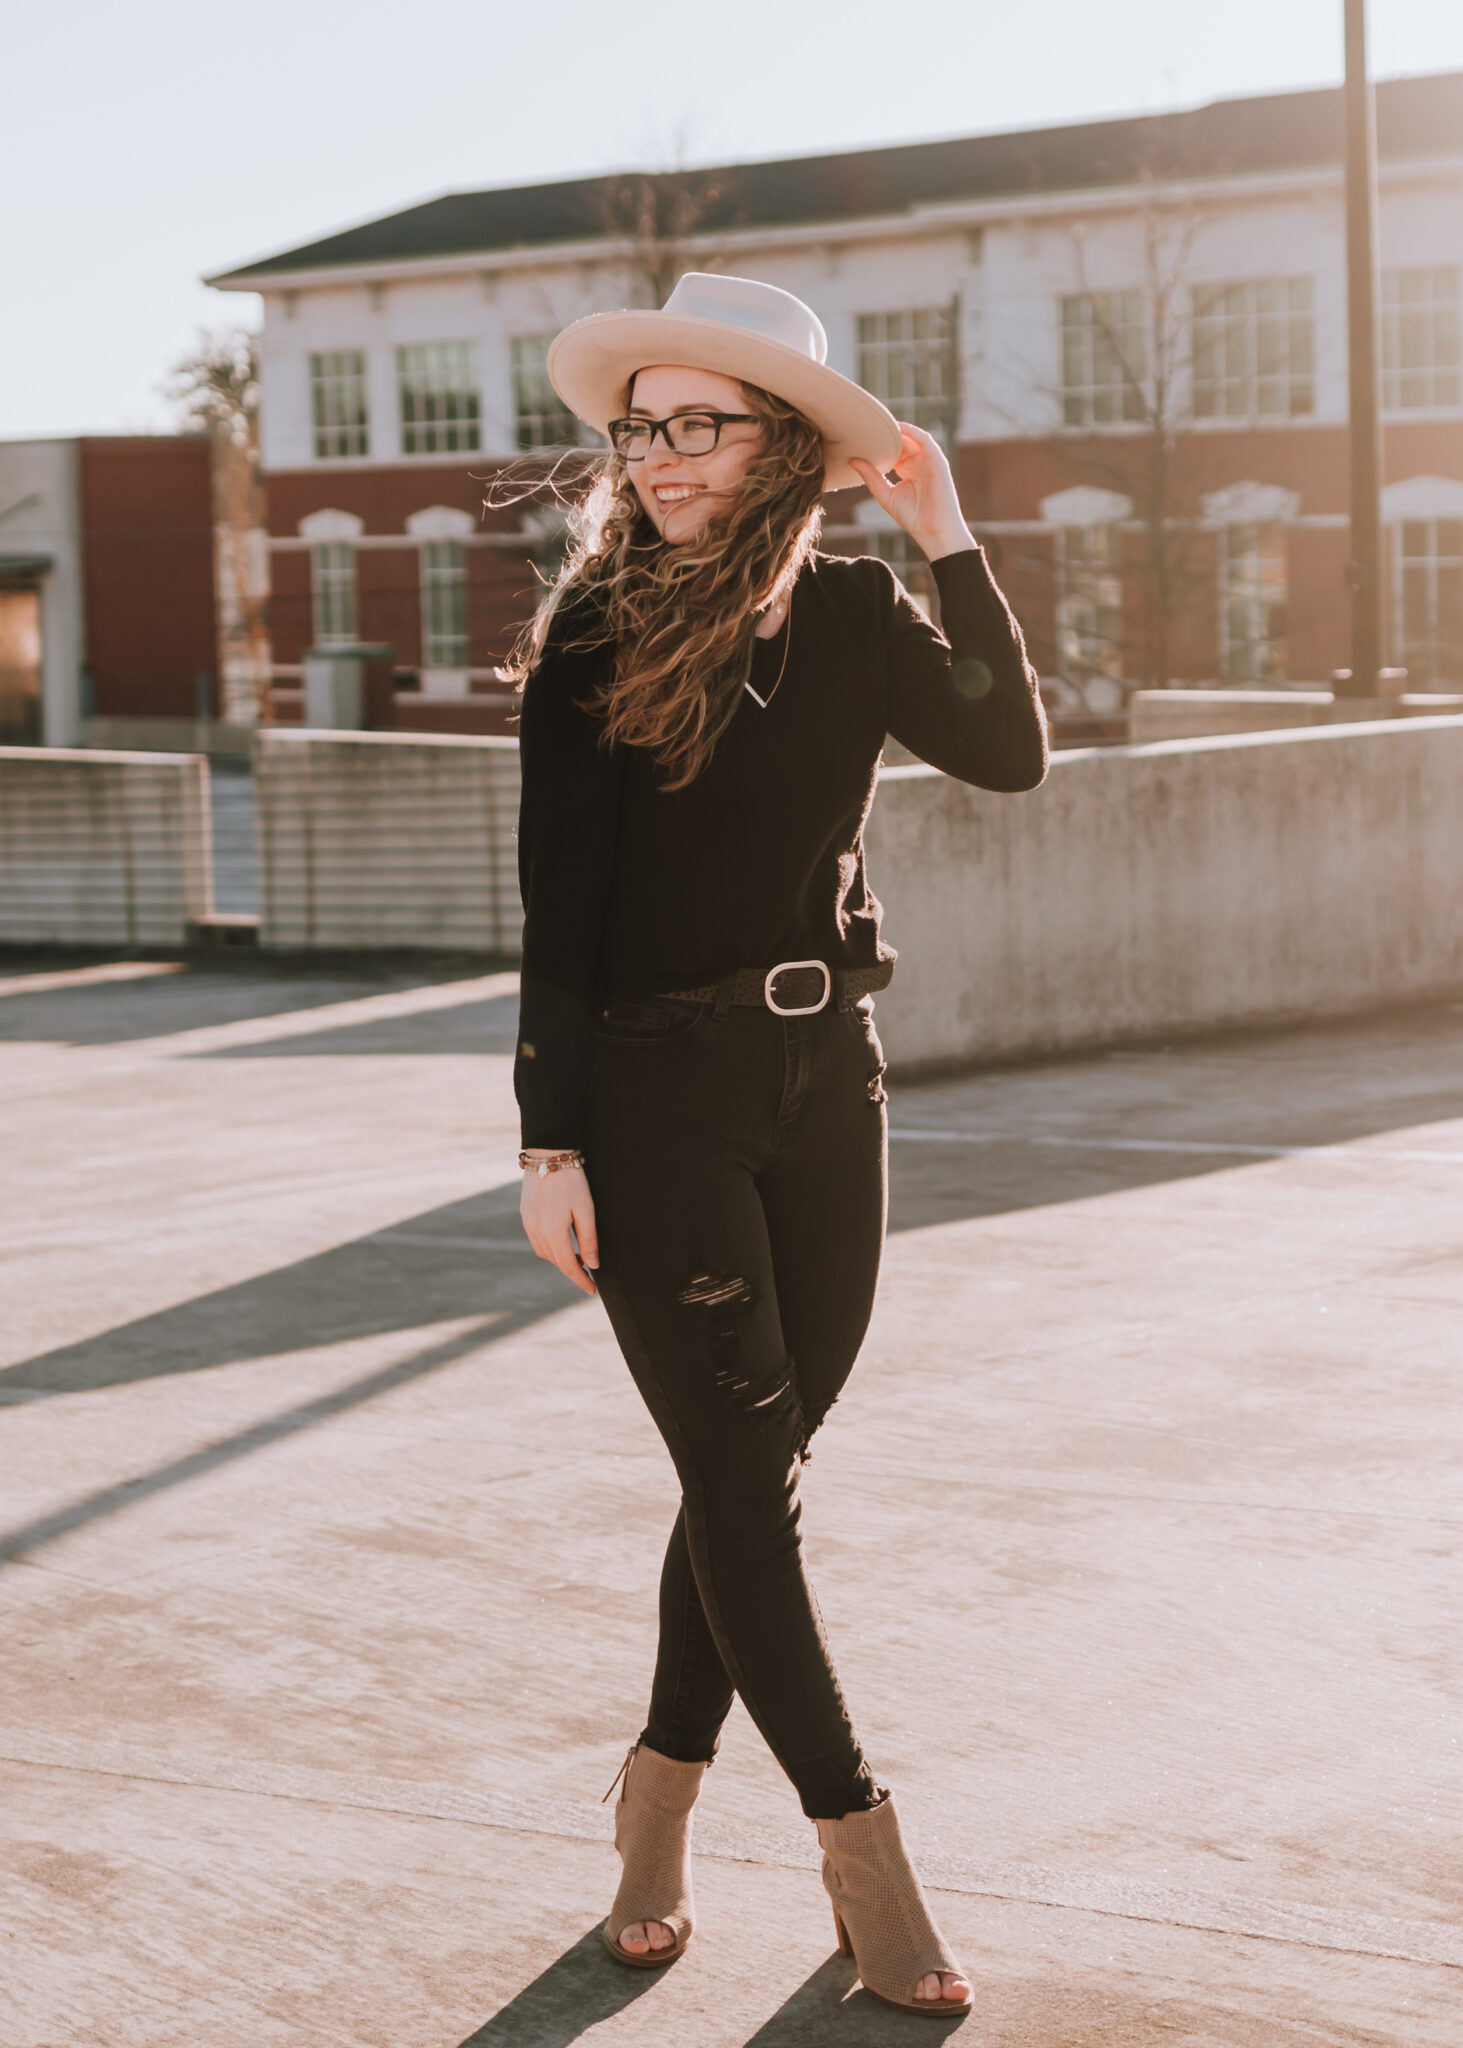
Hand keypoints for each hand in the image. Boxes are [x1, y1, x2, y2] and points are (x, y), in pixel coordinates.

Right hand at [520, 1163, 598, 1294]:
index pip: (568, 1265)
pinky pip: (536, 1240)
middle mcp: (537, 1231)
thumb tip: (591, 1264)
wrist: (547, 1155)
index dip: (580, 1280)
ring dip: (559, 1258)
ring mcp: (528, 1223)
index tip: (592, 1290)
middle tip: (588, 1270)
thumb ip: (588, 1239)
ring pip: (544, 1252)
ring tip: (577, 1255)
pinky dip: (549, 1246)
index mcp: (553, 1232)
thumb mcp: (586, 1209)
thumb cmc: (571, 1181)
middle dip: (571, 1269)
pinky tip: (560, 1240)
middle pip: (555, 1260)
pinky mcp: (525, 1214)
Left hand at [849, 423, 973, 562]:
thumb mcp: (886, 494)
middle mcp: (918, 462)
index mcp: (906, 469)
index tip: (859, 434)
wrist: (933, 531)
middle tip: (866, 422)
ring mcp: (929, 461)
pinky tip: (898, 428)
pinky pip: (926, 441)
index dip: (878, 441)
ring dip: (899, 428)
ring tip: (881, 420)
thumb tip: (852, 459)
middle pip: (901, 440)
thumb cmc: (913, 517)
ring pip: (913, 437)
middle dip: (886, 431)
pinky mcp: (938, 462)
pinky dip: (913, 432)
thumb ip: (871, 476)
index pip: (892, 449)